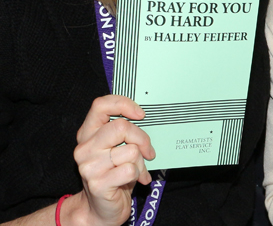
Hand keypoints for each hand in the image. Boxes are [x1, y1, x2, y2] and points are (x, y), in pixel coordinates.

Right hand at [63, 95, 155, 225]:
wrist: (100, 209)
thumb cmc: (113, 173)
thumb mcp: (115, 147)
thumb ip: (123, 131)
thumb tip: (143, 116)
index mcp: (87, 133)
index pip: (101, 105)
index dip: (123, 104)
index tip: (141, 114)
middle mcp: (85, 148)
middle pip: (121, 127)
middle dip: (142, 138)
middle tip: (147, 150)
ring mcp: (89, 167)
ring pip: (130, 150)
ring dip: (141, 161)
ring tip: (137, 169)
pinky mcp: (98, 184)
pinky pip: (131, 169)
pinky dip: (138, 174)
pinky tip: (134, 179)